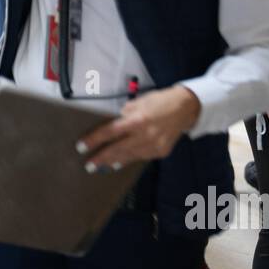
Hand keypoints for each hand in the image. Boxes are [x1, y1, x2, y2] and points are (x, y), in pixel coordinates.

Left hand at [77, 86, 201, 170]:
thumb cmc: (160, 101)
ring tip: (101, 166)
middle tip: (88, 165)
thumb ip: (124, 114)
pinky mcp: (161, 152)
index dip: (94, 140)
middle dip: (101, 158)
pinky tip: (119, 162)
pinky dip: (129, 159)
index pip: (110, 132)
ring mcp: (154, 146)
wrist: (185, 108)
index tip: (82, 146)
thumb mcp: (139, 101)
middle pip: (117, 149)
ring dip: (113, 162)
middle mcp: (145, 135)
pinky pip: (140, 157)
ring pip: (129, 157)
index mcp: (138, 120)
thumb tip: (112, 123)